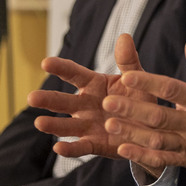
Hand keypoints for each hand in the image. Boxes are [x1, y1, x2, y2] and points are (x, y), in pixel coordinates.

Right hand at [28, 34, 156, 159]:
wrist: (154, 128)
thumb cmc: (141, 99)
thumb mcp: (137, 78)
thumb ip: (128, 61)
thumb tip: (125, 36)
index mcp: (94, 85)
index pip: (73, 74)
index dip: (60, 68)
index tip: (46, 62)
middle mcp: (85, 105)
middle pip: (64, 101)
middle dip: (48, 99)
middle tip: (32, 97)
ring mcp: (88, 125)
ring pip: (66, 126)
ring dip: (53, 125)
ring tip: (39, 122)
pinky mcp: (95, 144)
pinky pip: (80, 147)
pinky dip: (70, 149)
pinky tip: (58, 148)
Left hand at [100, 39, 185, 175]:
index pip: (173, 90)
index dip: (149, 83)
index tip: (127, 75)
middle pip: (160, 117)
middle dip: (133, 109)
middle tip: (108, 102)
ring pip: (158, 140)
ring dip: (132, 133)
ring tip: (110, 124)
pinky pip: (163, 160)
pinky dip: (142, 156)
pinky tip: (123, 149)